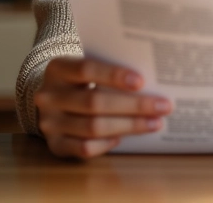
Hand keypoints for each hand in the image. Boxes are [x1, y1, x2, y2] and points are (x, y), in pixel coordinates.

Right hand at [34, 56, 171, 158]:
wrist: (51, 97)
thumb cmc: (81, 77)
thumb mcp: (88, 64)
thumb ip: (110, 66)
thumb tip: (153, 77)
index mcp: (58, 68)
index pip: (87, 69)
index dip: (114, 75)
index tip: (142, 81)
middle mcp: (49, 96)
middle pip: (94, 102)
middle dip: (133, 106)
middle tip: (163, 106)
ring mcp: (49, 123)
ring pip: (93, 128)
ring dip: (129, 126)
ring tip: (155, 122)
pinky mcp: (55, 145)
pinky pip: (84, 148)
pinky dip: (107, 143)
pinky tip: (124, 137)